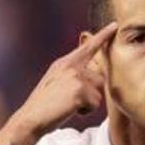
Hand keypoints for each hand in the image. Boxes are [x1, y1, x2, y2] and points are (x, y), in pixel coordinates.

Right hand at [13, 22, 117, 136]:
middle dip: (92, 94)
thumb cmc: (44, 107)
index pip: (88, 47)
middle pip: (99, 78)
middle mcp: (70, 65)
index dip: (102, 36)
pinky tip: (70, 110)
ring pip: (98, 92)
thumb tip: (93, 76)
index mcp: (63, 63)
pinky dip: (86, 111)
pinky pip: (95, 104)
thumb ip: (72, 76)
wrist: (30, 119)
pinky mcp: (79, 89)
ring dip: (88, 104)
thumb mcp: (56, 84)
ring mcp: (75, 76)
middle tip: (73, 101)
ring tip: (69, 106)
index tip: (114, 25)